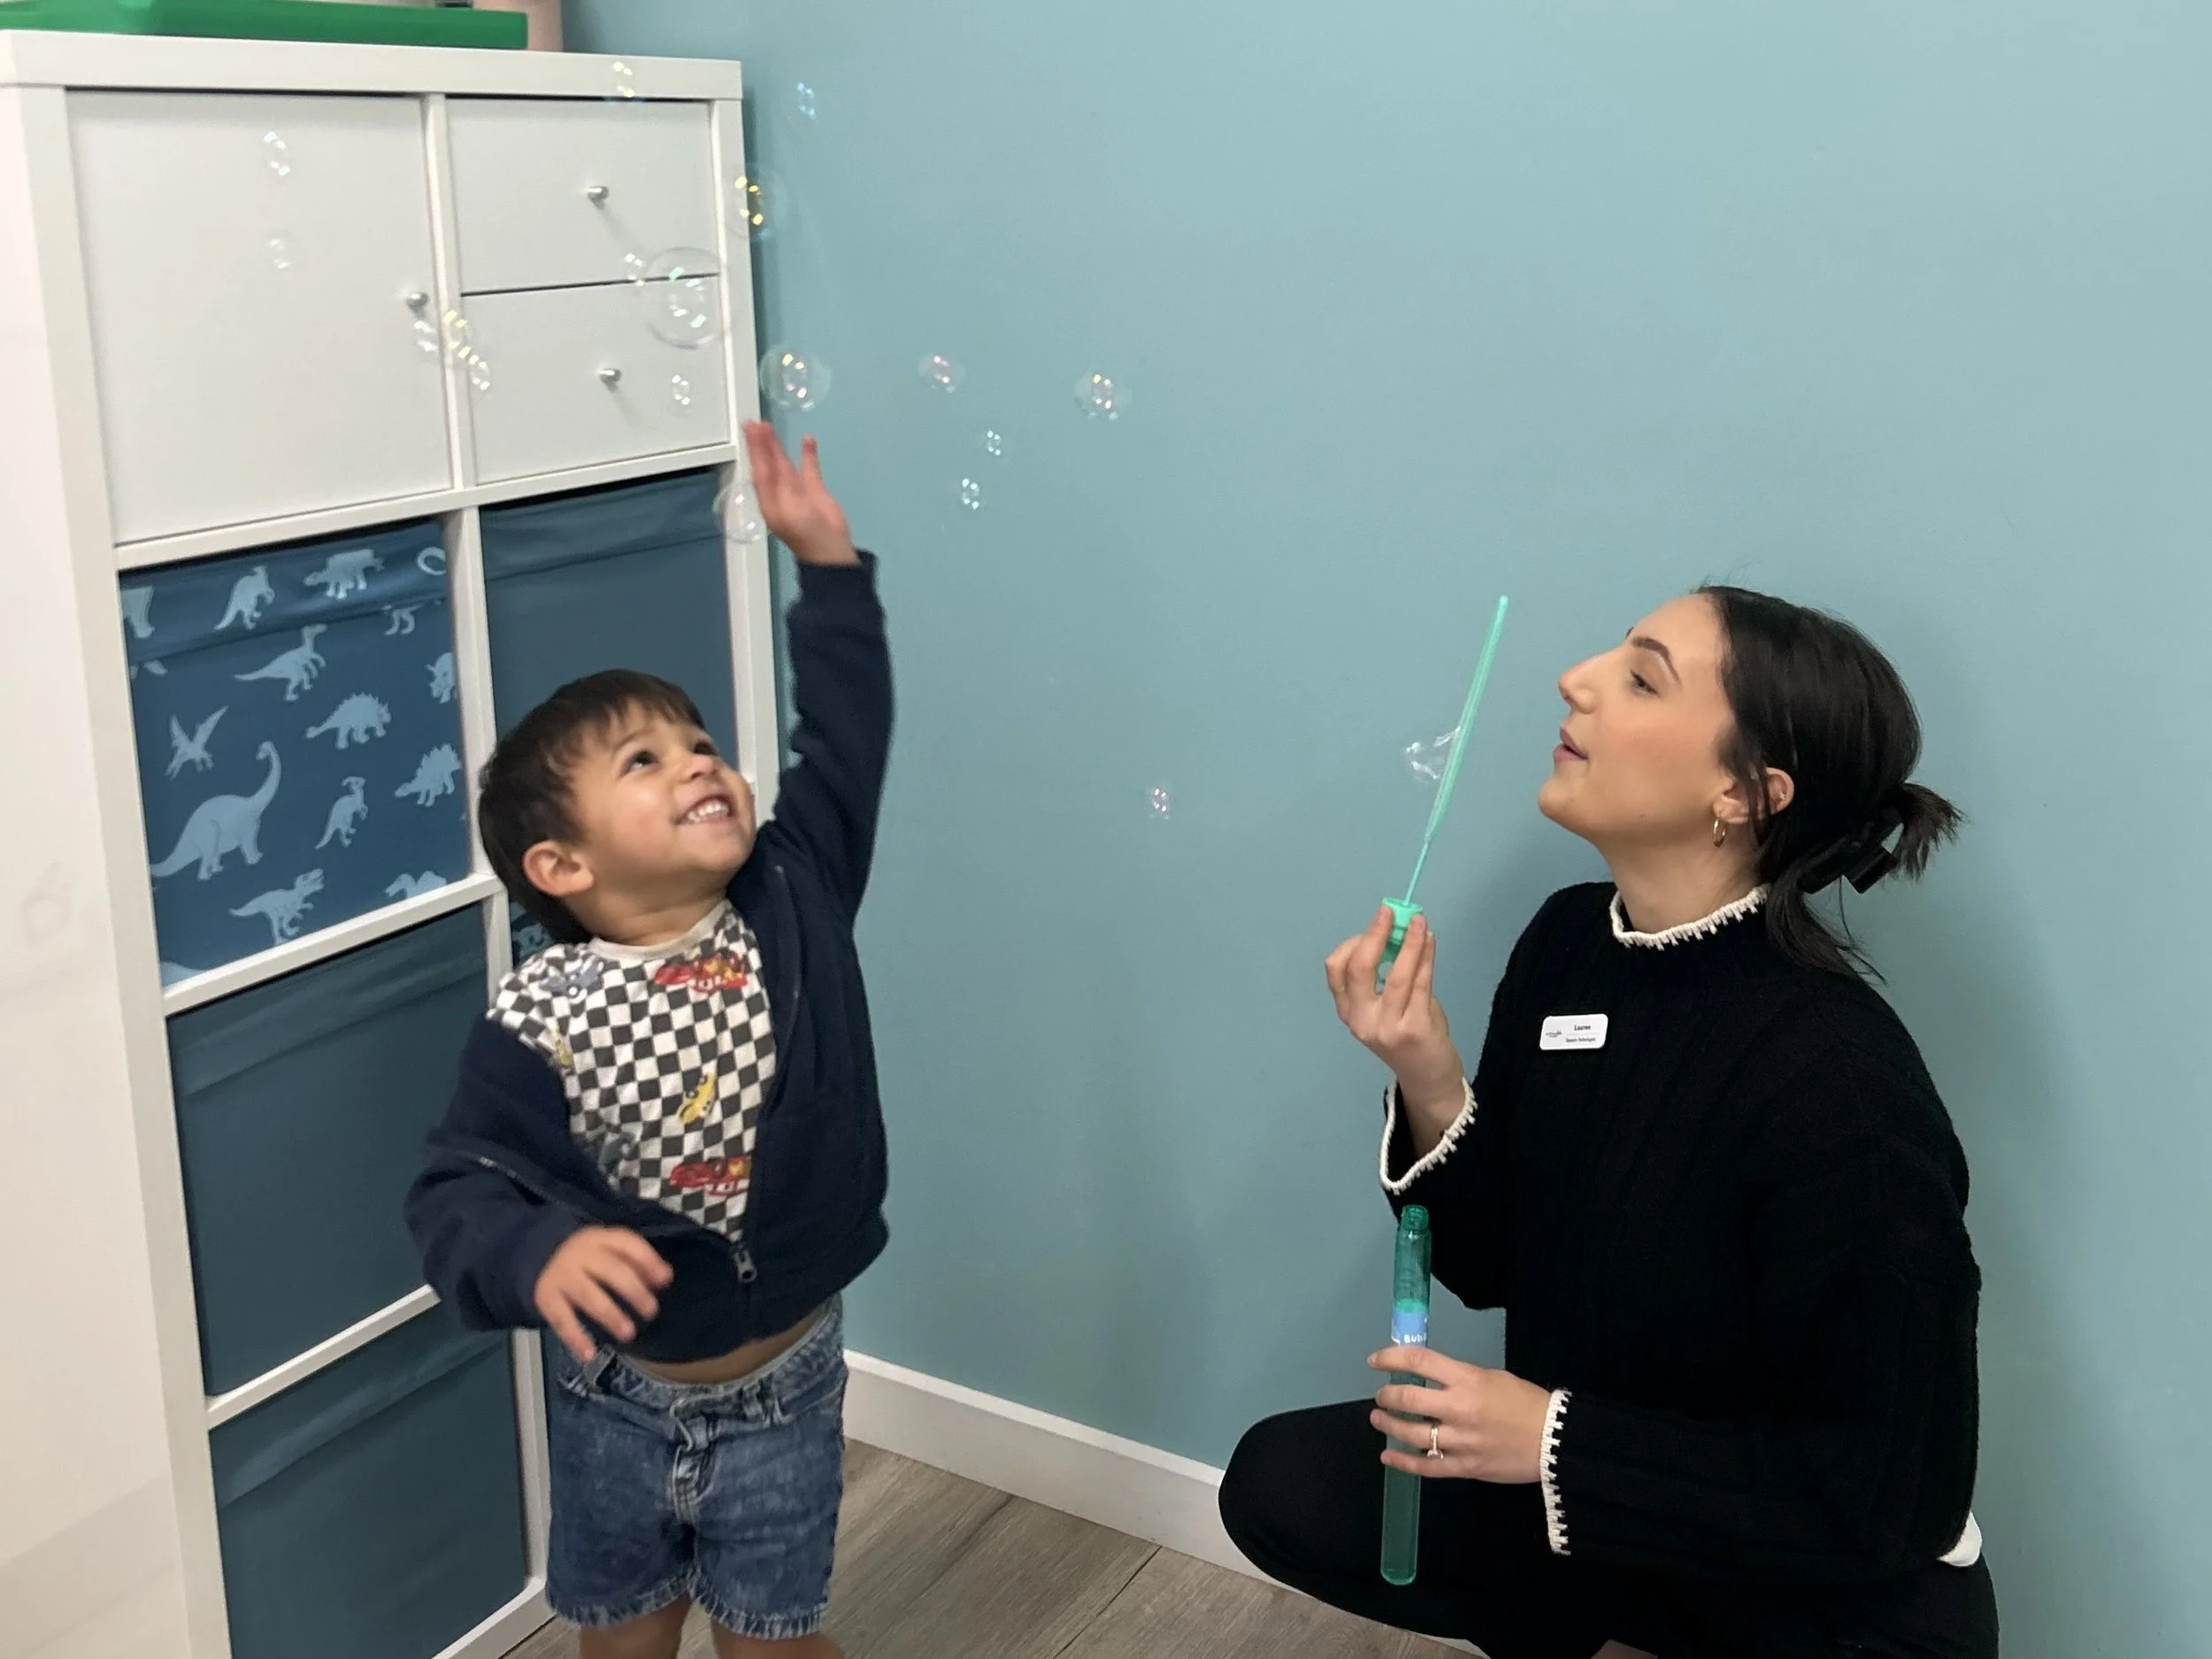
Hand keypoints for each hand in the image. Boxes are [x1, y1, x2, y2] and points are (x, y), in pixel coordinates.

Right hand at [533, 1226, 673, 1363]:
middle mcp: (579, 1254)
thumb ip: (637, 1261)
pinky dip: (575, 1338)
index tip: (665, 1280)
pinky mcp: (546, 1298)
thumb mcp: (609, 1250)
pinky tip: (589, 1354)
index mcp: (600, 1238)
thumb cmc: (587, 1258)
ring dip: (610, 1316)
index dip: (648, 1261)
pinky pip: (561, 1320)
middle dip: (634, 1292)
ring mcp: (561, 1276)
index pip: (627, 1244)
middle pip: (610, 1270)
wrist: (539, 1256)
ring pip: (588, 1296)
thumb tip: (665, 1277)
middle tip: (651, 1312)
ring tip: (628, 1334)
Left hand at [743, 421, 857, 566]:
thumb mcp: (789, 511)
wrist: (830, 550)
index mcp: (768, 499)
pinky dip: (808, 454)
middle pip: (768, 463)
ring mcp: (797, 490)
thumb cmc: (806, 533)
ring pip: (785, 463)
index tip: (750, 428)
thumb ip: (782, 486)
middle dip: (762, 443)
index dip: (755, 448)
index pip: (759, 468)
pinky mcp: (815, 490)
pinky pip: (809, 468)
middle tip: (755, 422)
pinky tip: (808, 438)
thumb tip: (775, 463)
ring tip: (769, 425)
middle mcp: (779, 492)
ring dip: (778, 445)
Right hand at [1324, 907, 1464, 1119]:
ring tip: (1419, 921)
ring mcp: (1387, 1027)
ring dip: (1408, 942)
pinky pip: (1420, 984)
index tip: (1376, 924)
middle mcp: (1362, 1020)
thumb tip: (1396, 930)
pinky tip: (1429, 941)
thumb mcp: (1385, 1007)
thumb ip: (1384, 974)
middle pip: (1359, 969)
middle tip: (1390, 912)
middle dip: (1375, 935)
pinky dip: (1425, 957)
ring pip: (1396, 974)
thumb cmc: (1406, 1034)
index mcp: (1348, 1012)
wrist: (1427, 1077)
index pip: (1336, 970)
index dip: (1354, 941)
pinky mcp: (1415, 1029)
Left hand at [1369, 1345, 1551, 1483]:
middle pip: (1409, 1400)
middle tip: (1381, 1396)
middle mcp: (1459, 1409)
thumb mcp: (1492, 1377)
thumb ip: (1460, 1379)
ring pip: (1412, 1434)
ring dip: (1389, 1425)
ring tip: (1379, 1419)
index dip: (1391, 1358)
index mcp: (1468, 1380)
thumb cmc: (1526, 1403)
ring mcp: (1461, 1441)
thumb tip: (1431, 1381)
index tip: (1376, 1361)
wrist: (1555, 1439)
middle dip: (1387, 1396)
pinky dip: (1403, 1462)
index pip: (1419, 1362)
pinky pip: (1427, 1466)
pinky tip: (1388, 1456)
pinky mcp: (1465, 1467)